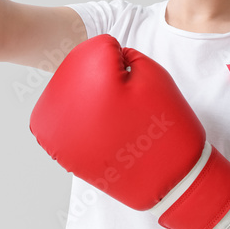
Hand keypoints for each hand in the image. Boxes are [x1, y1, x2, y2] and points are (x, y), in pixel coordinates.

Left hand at [29, 34, 229, 228]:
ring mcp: (58, 133)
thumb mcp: (154, 75)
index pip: (98, 48)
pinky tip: (104, 134)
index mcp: (89, 79)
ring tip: (116, 121)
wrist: (171, 180)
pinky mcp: (61, 153)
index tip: (133, 84)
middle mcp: (65, 105)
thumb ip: (125, 56)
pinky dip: (84, 125)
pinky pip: (68, 125)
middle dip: (101, 80)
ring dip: (89, 101)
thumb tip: (105, 59)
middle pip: (79, 71)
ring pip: (72, 97)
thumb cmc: (166, 125)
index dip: (122, 61)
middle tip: (125, 105)